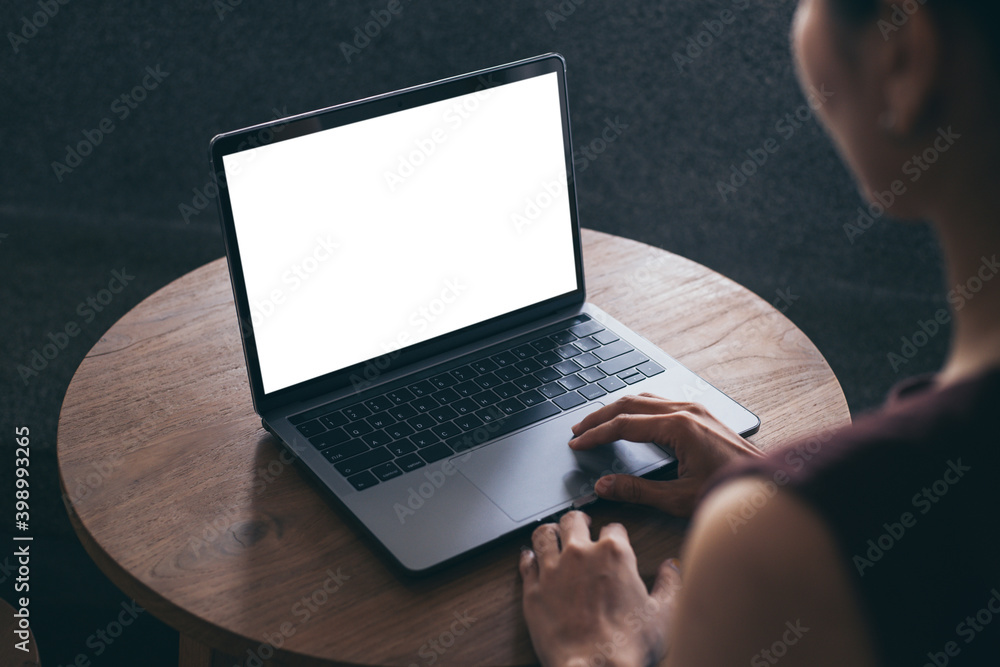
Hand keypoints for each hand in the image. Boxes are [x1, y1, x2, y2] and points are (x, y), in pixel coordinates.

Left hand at [520, 511, 680, 666]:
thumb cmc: (628, 645)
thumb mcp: (663, 614)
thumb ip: (670, 585)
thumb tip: (672, 568)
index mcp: (614, 554)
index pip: (613, 528)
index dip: (615, 533)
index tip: (614, 539)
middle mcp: (581, 554)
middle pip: (573, 521)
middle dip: (578, 521)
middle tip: (580, 525)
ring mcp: (553, 569)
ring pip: (544, 534)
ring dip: (549, 532)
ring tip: (552, 534)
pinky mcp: (533, 589)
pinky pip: (526, 562)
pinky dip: (528, 557)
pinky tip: (530, 557)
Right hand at [569, 393, 763, 516]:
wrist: (770, 487)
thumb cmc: (730, 492)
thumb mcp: (678, 498)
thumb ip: (637, 491)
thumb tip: (604, 485)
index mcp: (679, 427)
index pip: (623, 425)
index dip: (596, 434)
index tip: (577, 443)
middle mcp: (686, 410)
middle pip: (630, 403)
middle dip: (600, 416)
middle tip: (578, 429)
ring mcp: (696, 409)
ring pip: (644, 398)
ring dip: (617, 409)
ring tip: (597, 423)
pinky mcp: (702, 414)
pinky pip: (660, 402)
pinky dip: (637, 408)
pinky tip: (630, 419)